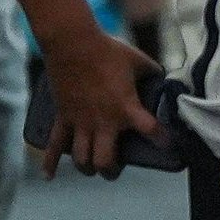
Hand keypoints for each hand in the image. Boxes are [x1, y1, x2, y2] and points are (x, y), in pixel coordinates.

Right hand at [35, 29, 163, 179]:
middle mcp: (103, 121)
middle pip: (105, 162)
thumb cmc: (109, 51)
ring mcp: (81, 122)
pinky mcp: (62, 118)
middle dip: (111, 171)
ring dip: (87, 168)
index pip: (152, 131)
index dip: (164, 142)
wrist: (74, 44)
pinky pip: (53, 145)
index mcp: (127, 108)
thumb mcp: (139, 61)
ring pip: (81, 159)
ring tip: (92, 168)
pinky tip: (49, 175)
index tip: (171, 147)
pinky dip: (50, 162)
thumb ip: (153, 73)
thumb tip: (163, 78)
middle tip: (114, 168)